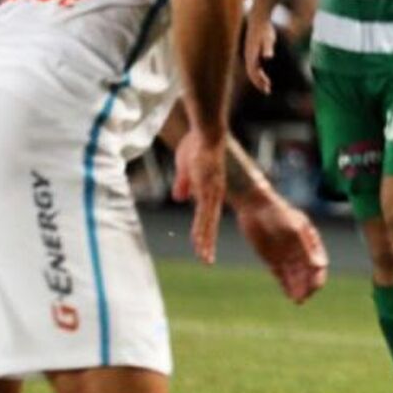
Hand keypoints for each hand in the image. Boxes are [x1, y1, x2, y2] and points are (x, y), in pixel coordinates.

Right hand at [172, 129, 227, 263]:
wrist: (206, 131)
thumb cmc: (197, 144)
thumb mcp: (186, 168)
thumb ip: (184, 184)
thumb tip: (179, 198)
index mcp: (209, 190)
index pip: (207, 216)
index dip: (205, 232)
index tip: (204, 248)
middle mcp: (214, 194)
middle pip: (210, 223)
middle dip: (207, 243)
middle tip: (207, 261)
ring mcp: (212, 191)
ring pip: (208, 222)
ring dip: (205, 240)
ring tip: (205, 257)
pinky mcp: (208, 187)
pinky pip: (204, 212)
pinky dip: (202, 227)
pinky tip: (201, 238)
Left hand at [234, 191, 328, 303]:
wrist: (255, 206)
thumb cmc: (278, 213)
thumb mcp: (294, 230)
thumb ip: (305, 248)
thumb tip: (320, 265)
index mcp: (311, 241)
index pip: (319, 264)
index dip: (319, 276)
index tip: (315, 287)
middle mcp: (301, 251)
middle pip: (308, 274)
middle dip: (307, 286)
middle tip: (304, 297)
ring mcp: (286, 256)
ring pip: (295, 277)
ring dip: (298, 289)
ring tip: (297, 300)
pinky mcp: (272, 260)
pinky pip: (282, 276)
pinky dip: (286, 286)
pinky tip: (289, 294)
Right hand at [244, 12, 276, 92]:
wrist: (258, 19)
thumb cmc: (265, 29)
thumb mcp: (268, 38)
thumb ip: (268, 47)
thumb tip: (268, 56)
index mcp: (251, 54)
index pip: (253, 72)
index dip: (258, 81)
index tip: (267, 88)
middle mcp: (248, 56)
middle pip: (252, 73)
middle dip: (258, 83)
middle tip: (267, 91)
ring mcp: (249, 54)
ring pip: (252, 71)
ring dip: (258, 79)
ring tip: (267, 86)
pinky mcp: (252, 52)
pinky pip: (254, 67)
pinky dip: (259, 74)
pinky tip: (265, 78)